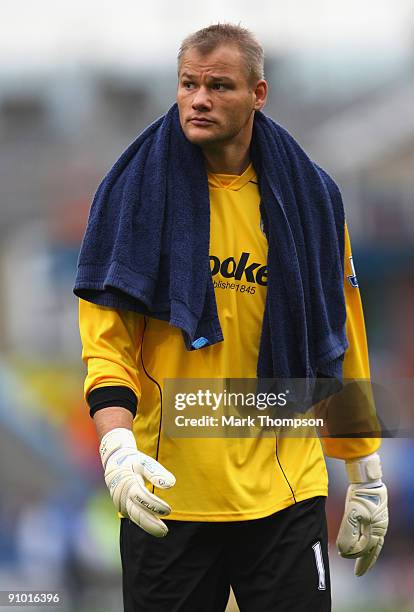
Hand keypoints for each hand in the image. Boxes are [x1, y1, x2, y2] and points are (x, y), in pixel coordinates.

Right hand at [99, 427, 175, 536]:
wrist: (114, 461)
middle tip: (164, 531)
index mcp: (129, 483)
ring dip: (148, 526)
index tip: (168, 511)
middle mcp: (122, 496)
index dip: (156, 506)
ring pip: (134, 518)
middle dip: (151, 524)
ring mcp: (120, 503)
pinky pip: (133, 517)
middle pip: (136, 514)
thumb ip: (157, 472)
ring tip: (162, 532)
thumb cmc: (133, 462)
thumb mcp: (144, 462)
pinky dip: (143, 522)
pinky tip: (154, 526)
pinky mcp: (122, 507)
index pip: (143, 498)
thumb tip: (171, 484)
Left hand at [336, 453, 388, 575]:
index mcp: (376, 530)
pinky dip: (369, 544)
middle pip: (373, 550)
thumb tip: (343, 551)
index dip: (352, 554)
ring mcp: (380, 524)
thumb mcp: (352, 513)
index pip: (364, 548)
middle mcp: (380, 529)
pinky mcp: (377, 518)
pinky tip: (364, 545)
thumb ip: (348, 533)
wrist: (367, 479)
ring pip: (375, 544)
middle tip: (358, 573)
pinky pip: (374, 536)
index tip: (341, 554)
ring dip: (367, 554)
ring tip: (361, 562)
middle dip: (365, 562)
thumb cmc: (361, 496)